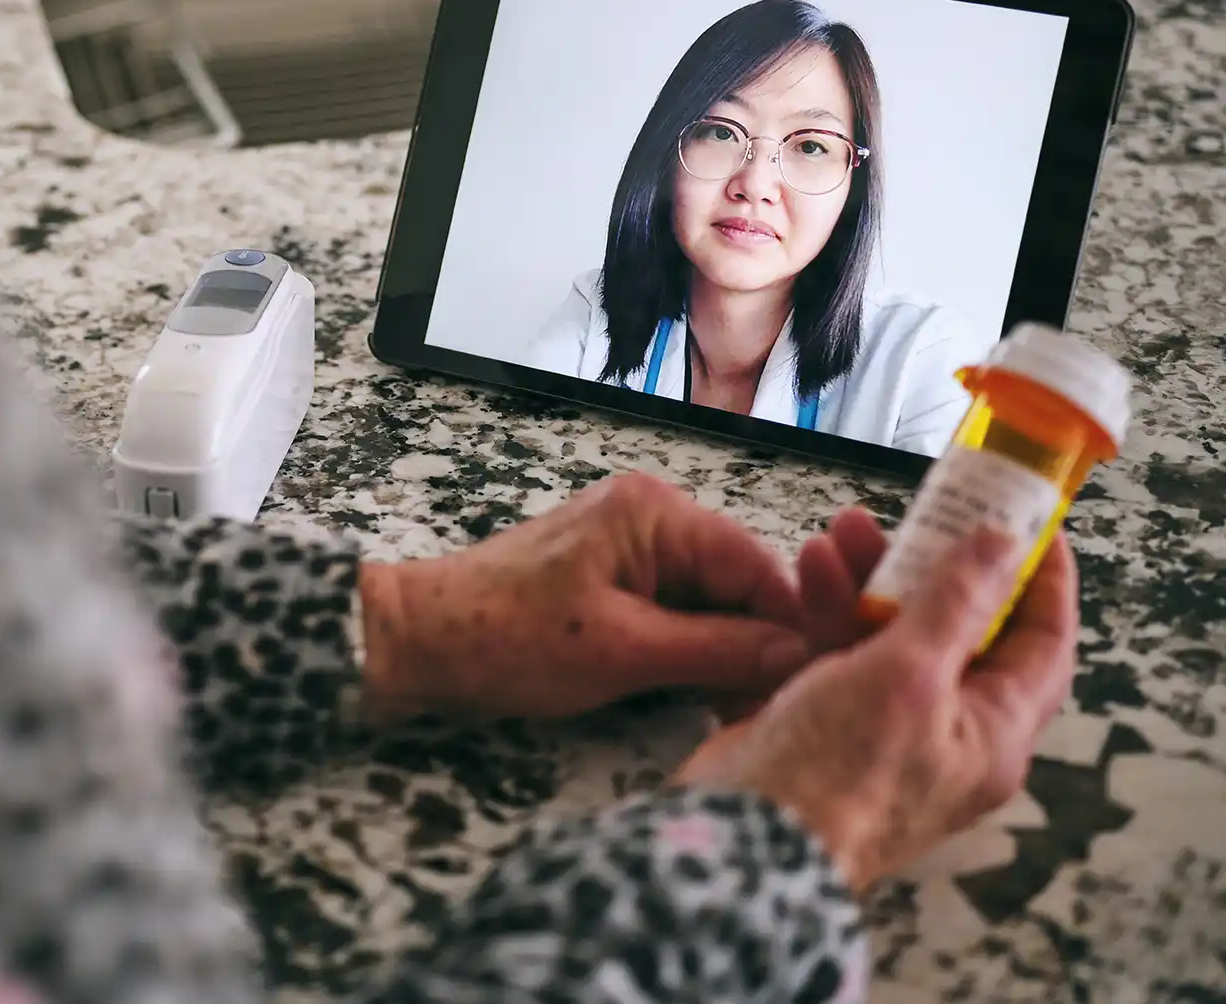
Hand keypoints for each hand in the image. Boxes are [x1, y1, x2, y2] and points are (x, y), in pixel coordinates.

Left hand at [358, 473, 812, 722]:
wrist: (421, 640)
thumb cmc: (509, 640)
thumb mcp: (624, 653)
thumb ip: (719, 650)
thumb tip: (801, 656)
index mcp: (655, 513)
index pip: (759, 566)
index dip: (789, 630)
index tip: (804, 689)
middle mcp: (650, 513)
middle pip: (740, 582)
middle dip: (755, 646)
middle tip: (758, 711)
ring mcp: (630, 542)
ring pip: (712, 601)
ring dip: (722, 654)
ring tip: (723, 709)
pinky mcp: (612, 573)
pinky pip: (676, 608)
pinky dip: (688, 649)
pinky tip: (691, 692)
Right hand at [677, 511, 1079, 890]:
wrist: (746, 835)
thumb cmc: (842, 768)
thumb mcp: (908, 674)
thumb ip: (957, 601)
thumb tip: (1004, 542)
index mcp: (994, 731)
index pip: (1043, 643)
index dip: (1042, 579)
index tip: (1029, 518)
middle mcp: (949, 730)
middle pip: (959, 629)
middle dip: (931, 564)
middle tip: (914, 510)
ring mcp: (886, 725)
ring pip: (893, 633)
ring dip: (872, 578)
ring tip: (841, 529)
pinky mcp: (829, 719)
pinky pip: (843, 651)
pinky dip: (829, 609)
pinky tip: (809, 567)